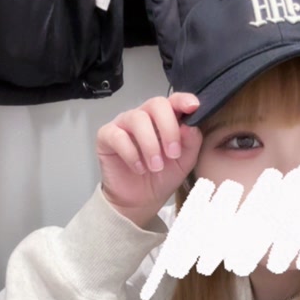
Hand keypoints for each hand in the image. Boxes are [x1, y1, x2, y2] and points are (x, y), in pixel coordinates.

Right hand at [96, 93, 201, 227]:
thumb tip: (189, 126)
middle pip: (156, 104)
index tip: (193, 107)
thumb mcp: (184, 162)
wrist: (141, 200)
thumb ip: (191, 142)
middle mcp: (144, 116)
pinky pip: (118, 136)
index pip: (174, 100)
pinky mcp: (106, 136)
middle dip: (168, 128)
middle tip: (173, 154)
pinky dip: (131, 153)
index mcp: (165, 118)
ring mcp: (124, 124)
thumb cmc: (163, 176)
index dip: (183, 100)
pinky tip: (139, 168)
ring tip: (156, 166)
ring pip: (137, 119)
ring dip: (150, 145)